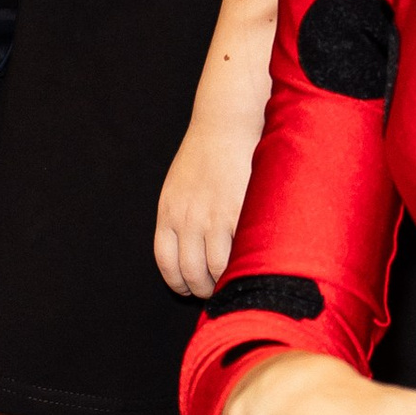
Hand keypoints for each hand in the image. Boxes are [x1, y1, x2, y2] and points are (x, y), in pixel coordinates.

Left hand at [153, 100, 260, 301]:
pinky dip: (241, 267)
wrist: (226, 124)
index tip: (189, 289)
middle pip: (190, 273)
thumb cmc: (205, 155)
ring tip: (234, 280)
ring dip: (224, 282)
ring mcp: (213, 218)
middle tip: (216, 290)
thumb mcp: (177, 187)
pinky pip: (237, 255)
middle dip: (203, 289)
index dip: (179, 283)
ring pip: (214, 270)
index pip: (167, 264)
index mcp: (168, 213)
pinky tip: (248, 265)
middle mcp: (187, 219)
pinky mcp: (239, 214)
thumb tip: (190, 253)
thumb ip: (180, 218)